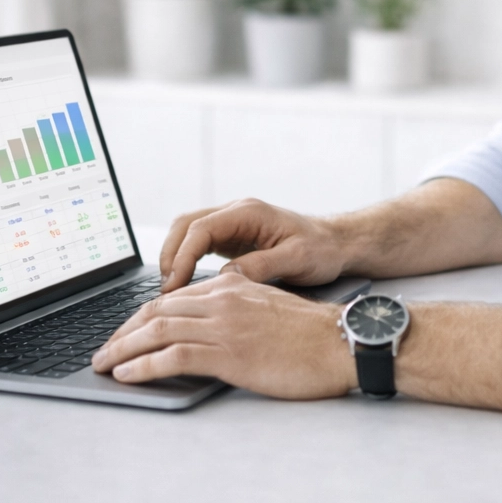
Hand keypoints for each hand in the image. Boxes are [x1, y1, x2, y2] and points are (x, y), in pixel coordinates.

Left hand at [91, 272, 356, 397]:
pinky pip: (172, 357)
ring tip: (105, 364)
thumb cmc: (311, 334)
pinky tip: (128, 375)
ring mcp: (223, 326)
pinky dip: (143, 366)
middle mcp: (222, 300)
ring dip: (123, 349)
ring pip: (157, 331)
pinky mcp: (228, 353)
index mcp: (231, 288)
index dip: (141, 317)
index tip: (125, 333)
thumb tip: (217, 317)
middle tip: (104, 351)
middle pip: (156, 311)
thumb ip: (240, 305)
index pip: (172, 298)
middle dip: (123, 332)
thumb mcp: (270, 306)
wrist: (339, 343)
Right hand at [158, 198, 348, 292]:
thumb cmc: (322, 250)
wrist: (336, 243)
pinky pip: (198, 244)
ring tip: (170, 290)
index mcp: (249, 212)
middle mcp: (236, 213)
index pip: (200, 228)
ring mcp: (232, 224)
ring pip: (188, 233)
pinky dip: (186, 261)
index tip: (173, 284)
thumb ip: (262, 266)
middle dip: (169, 255)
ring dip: (174, 257)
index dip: (182, 256)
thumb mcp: (297, 259)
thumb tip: (226, 279)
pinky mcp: (232, 237)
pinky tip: (184, 284)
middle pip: (185, 225)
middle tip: (165, 290)